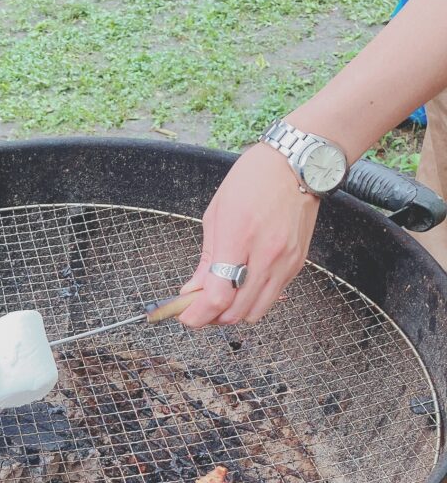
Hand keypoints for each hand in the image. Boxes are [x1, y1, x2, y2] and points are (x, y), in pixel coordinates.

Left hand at [179, 143, 319, 327]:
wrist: (295, 165)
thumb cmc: (252, 182)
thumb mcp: (215, 216)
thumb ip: (205, 260)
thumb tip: (192, 290)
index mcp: (238, 239)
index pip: (217, 297)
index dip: (197, 315)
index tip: (186, 317)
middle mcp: (265, 255)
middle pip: (235, 312)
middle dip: (211, 317)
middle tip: (199, 307)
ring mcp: (284, 262)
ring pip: (255, 312)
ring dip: (234, 312)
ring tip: (221, 297)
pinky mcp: (297, 264)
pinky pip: (271, 297)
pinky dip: (253, 300)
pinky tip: (242, 285)